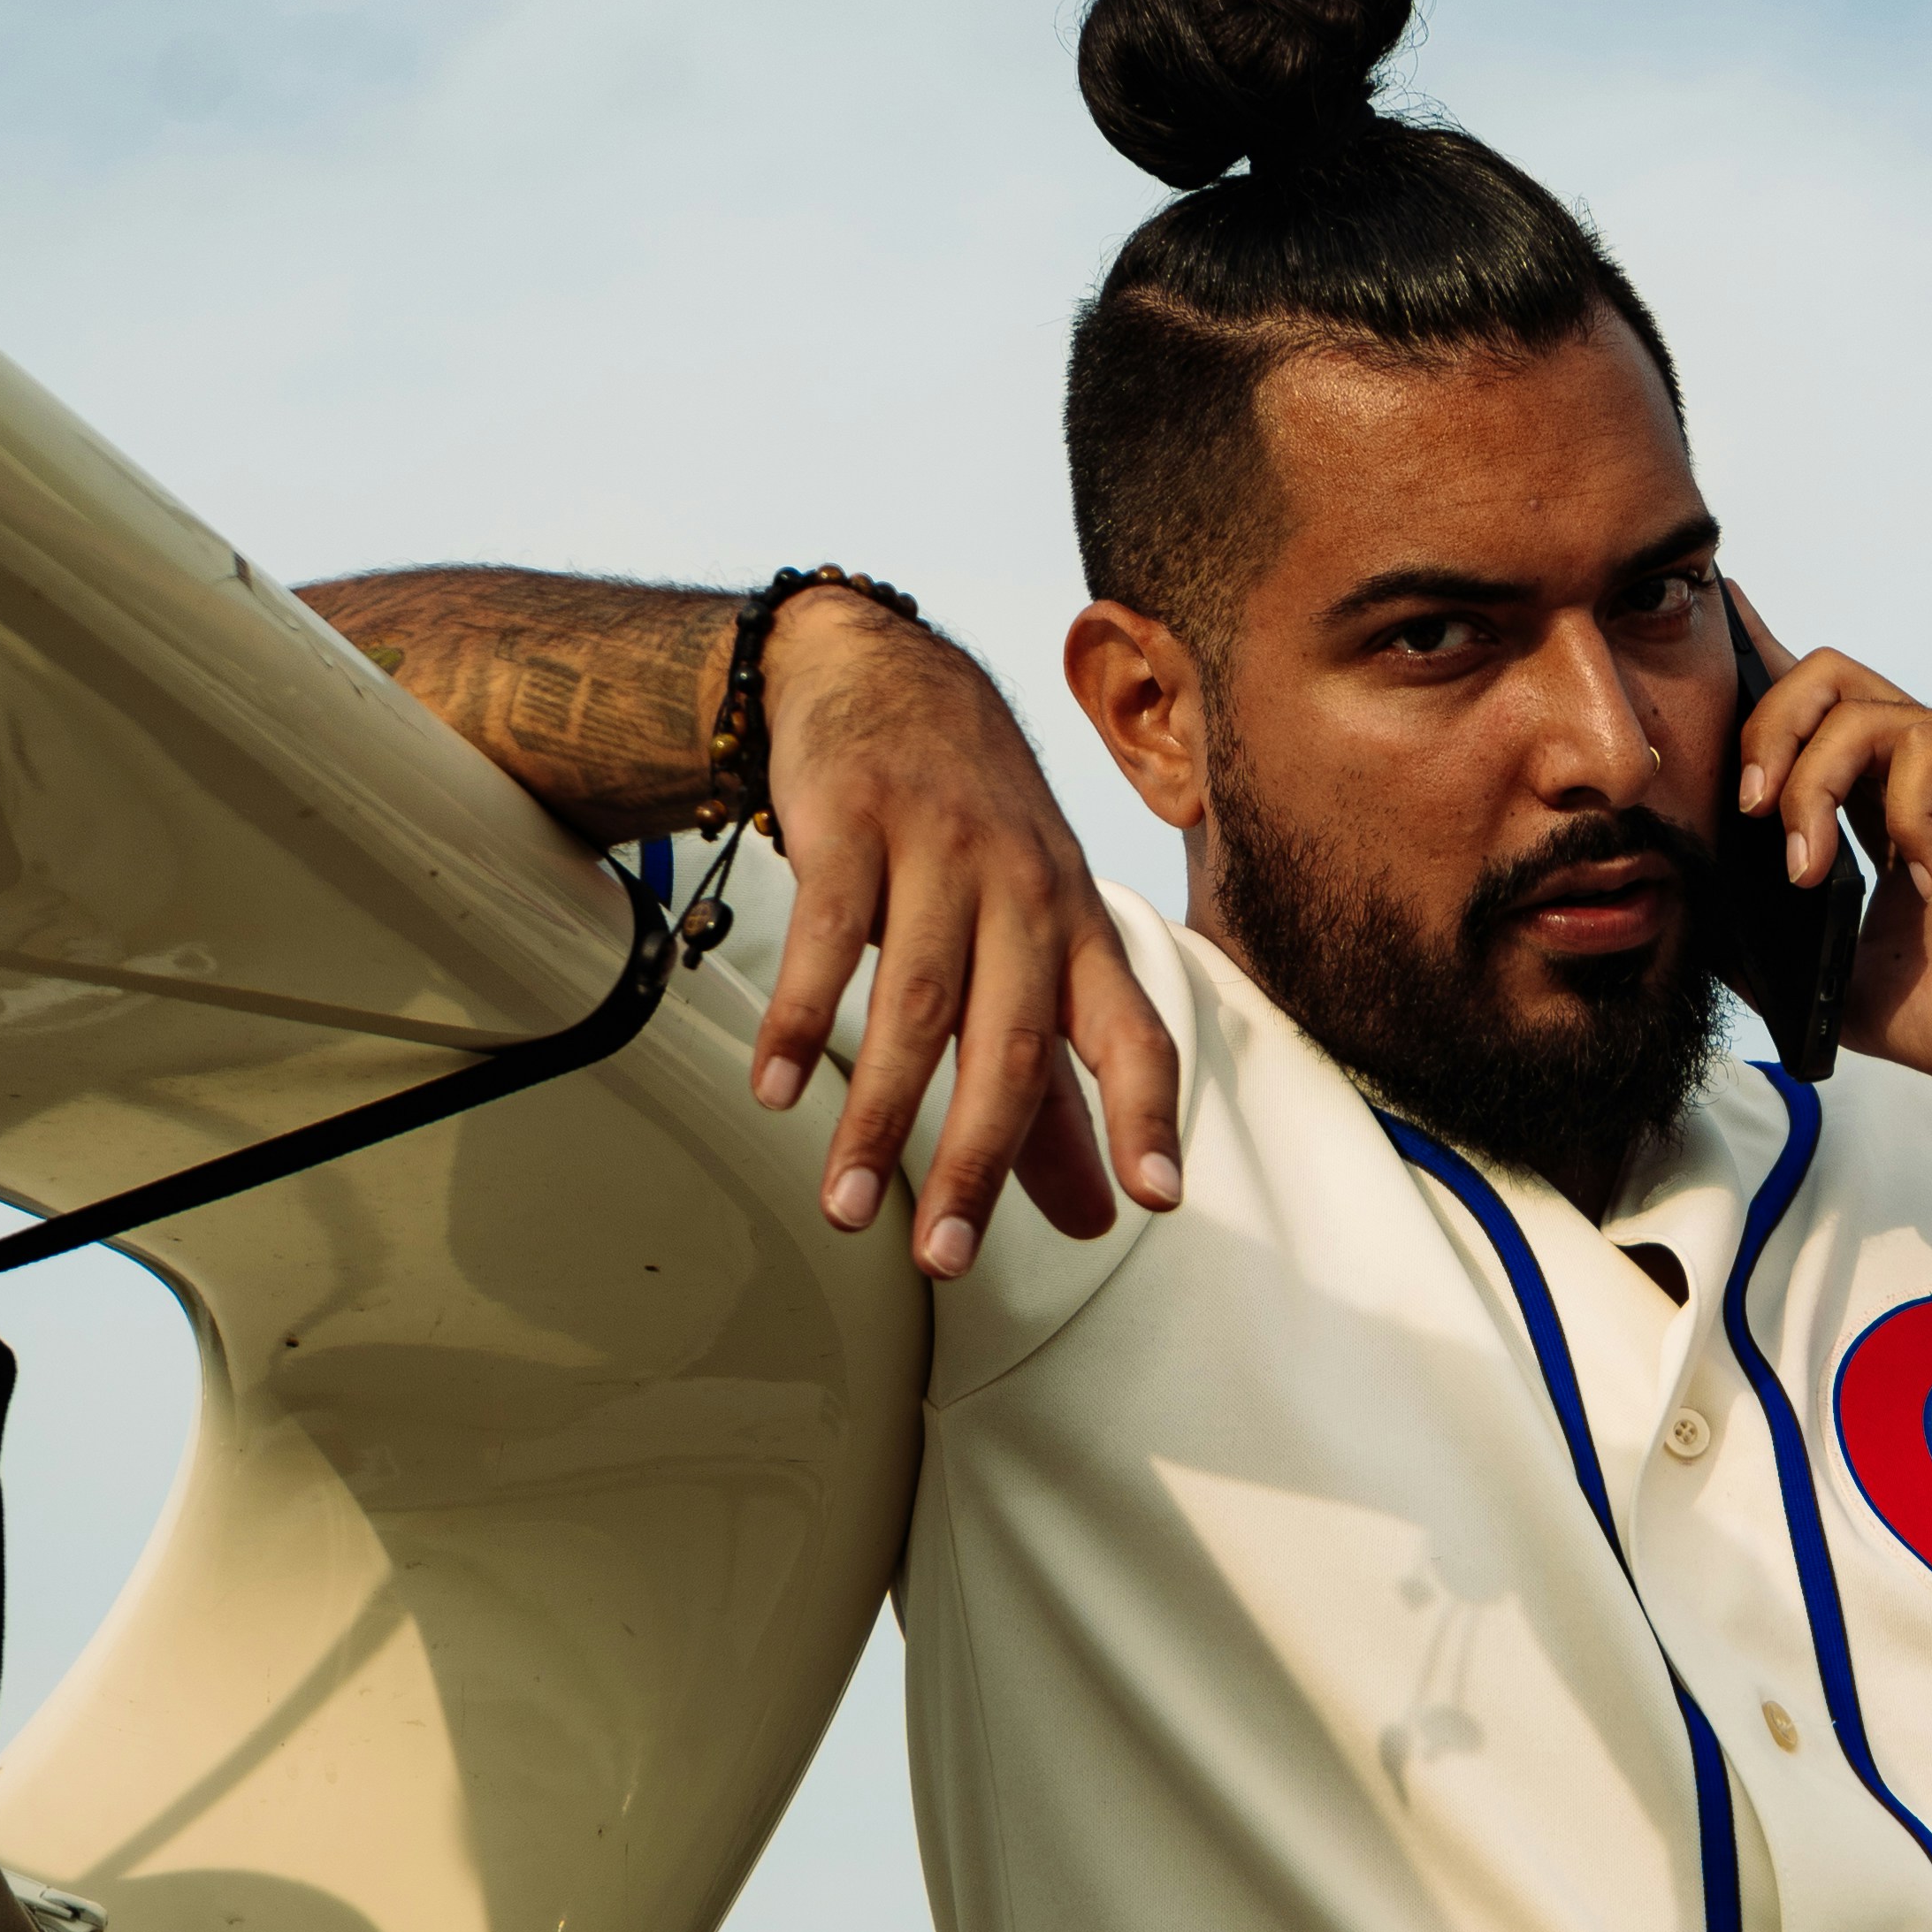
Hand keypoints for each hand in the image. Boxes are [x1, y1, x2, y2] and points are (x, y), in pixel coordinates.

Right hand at [747, 596, 1183, 1276]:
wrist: (887, 674)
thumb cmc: (971, 834)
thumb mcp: (1028, 940)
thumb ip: (1056, 1087)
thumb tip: (1099, 1218)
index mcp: (1077, 928)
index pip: (1133, 1029)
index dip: (1147, 1113)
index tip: (1156, 1200)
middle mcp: (1023, 890)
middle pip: (1010, 1039)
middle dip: (978, 1158)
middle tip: (943, 1257)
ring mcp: (939, 849)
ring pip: (916, 1000)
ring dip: (879, 1114)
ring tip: (846, 1207)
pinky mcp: (852, 820)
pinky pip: (827, 930)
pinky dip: (799, 1013)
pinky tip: (776, 1087)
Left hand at [1728, 594, 1931, 1106]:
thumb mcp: (1832, 972)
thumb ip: (1765, 931)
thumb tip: (1687, 903)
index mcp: (1884, 799)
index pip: (1813, 712)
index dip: (1759, 668)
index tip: (1709, 637)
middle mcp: (1930, 764)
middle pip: (1824, 678)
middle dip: (1764, 732)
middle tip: (1752, 809)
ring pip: (1858, 710)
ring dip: (1813, 789)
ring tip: (1814, 871)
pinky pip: (1926, 744)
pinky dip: (1906, 816)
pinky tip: (1930, 882)